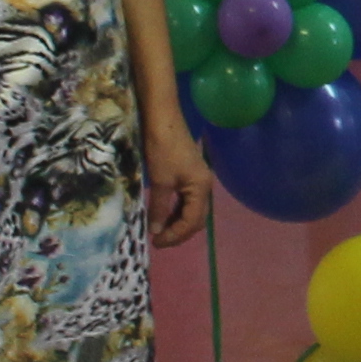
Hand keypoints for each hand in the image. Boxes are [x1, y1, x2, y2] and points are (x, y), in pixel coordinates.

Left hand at [145, 109, 213, 248]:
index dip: (175, 235)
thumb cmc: (163, 149)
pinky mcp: (190, 174)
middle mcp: (205, 186)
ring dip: (178, 223)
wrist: (163, 119)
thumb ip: (160, 208)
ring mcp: (199, 180)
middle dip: (179, 232)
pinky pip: (187, 200)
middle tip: (158, 241)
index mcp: (201, 188)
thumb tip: (156, 231)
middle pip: (196, 219)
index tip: (155, 242)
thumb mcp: (160, 181)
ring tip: (159, 231)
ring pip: (192, 210)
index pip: (192, 221)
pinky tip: (164, 214)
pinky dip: (177, 211)